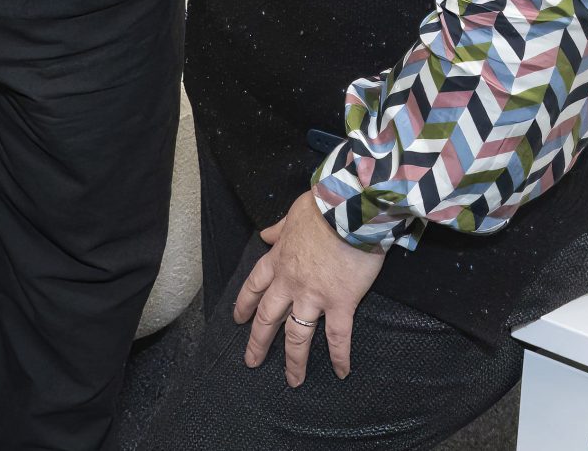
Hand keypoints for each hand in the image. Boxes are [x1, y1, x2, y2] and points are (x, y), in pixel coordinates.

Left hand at [233, 191, 385, 385]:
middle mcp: (290, 283)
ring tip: (292, 380)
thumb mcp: (292, 215)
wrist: (349, 210)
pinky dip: (339, 357)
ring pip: (297, 335)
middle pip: (268, 318)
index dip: (245, 305)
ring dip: (294, 360)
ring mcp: (313, 296)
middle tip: (251, 361)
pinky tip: (341, 372)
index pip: (254, 287)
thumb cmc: (323, 207)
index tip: (238, 320)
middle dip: (258, 341)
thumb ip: (278, 229)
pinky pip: (338, 336)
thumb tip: (266, 234)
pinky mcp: (340, 303)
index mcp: (278, 260)